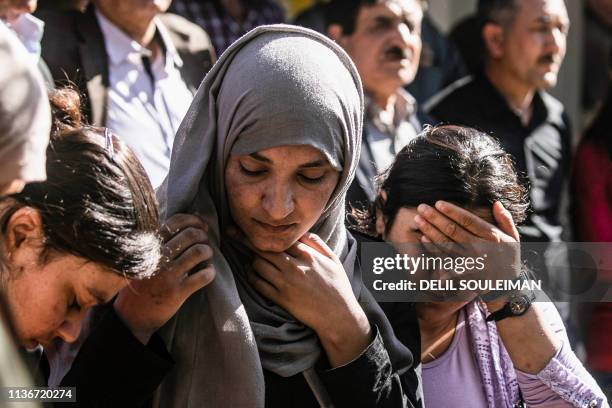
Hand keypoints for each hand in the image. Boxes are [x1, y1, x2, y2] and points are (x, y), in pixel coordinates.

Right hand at [114, 214, 215, 343]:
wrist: (131, 316)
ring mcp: (167, 275)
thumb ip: (159, 243)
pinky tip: (208, 272)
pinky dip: (210, 272)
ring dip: (208, 251)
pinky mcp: (177, 292)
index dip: (194, 220)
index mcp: (149, 247)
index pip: (175, 222)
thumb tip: (190, 223)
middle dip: (203, 236)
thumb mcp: (142, 258)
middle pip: (190, 235)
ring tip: (207, 255)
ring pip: (198, 252)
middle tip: (205, 241)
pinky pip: (203, 276)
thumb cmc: (141, 283)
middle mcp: (157, 258)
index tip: (202, 225)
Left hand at [243, 232, 371, 366]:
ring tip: (252, 258)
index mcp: (308, 255)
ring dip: (252, 260)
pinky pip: (258, 284)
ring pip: (258, 265)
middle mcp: (294, 267)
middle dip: (246, 239)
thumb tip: (301, 232)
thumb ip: (317, 243)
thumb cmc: (338, 287)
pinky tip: (252, 273)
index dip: (263, 231)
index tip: (249, 225)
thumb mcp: (333, 260)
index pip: (280, 238)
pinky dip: (252, 276)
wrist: (338, 316)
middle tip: (230, 232)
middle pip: (264, 249)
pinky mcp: (281, 298)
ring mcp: (286, 283)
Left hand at [414, 201, 521, 296]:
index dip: (452, 211)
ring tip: (418, 220)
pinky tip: (423, 239)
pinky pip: (445, 259)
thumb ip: (505, 220)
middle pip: (453, 230)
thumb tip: (496, 203)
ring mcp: (470, 262)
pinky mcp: (463, 272)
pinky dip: (433, 249)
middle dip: (435, 218)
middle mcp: (480, 248)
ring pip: (446, 243)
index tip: (438, 203)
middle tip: (421, 208)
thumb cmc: (508, 258)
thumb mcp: (513, 238)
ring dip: (430, 231)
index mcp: (491, 237)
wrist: (507, 286)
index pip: (468, 220)